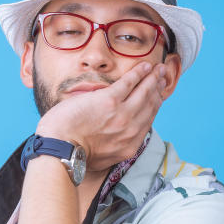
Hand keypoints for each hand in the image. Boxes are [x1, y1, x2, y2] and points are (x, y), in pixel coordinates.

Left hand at [35, 62, 168, 171]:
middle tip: (162, 78)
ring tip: (159, 69)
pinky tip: (145, 66)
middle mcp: (130, 131)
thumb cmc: (71, 154)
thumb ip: (112, 147)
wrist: (60, 151)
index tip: (159, 96)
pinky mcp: (110, 101)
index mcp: (128, 146)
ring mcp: (122, 115)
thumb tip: (113, 141)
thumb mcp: (100, 157)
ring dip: (153, 78)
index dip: (155, 106)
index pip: (147, 122)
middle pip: (150, 106)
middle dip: (158, 89)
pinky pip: (130, 83)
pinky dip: (140, 73)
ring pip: (145, 92)